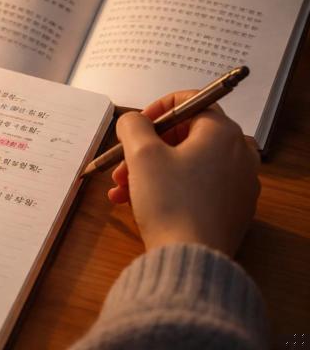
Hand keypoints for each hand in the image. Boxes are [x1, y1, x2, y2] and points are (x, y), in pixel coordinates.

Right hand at [109, 90, 260, 255]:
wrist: (191, 259)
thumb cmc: (170, 201)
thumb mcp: (141, 154)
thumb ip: (133, 125)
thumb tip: (134, 121)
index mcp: (223, 132)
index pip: (190, 101)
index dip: (156, 110)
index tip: (134, 128)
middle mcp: (238, 154)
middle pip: (185, 136)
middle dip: (146, 148)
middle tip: (121, 164)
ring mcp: (238, 184)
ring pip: (186, 164)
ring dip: (149, 171)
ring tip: (120, 189)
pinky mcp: (232, 210)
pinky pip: (195, 187)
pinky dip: (166, 188)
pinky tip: (134, 203)